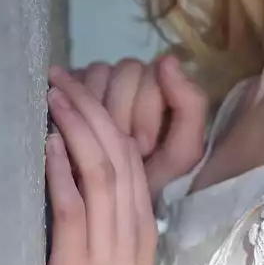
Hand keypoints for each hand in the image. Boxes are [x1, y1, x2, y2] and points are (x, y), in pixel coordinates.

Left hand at [44, 67, 159, 264]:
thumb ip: (99, 237)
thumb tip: (71, 201)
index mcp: (140, 231)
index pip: (131, 160)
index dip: (105, 120)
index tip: (79, 89)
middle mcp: (132, 231)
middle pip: (120, 154)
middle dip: (90, 109)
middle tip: (62, 74)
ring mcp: (110, 248)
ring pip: (102, 171)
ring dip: (76, 128)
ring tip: (54, 93)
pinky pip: (76, 208)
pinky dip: (62, 172)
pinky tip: (47, 144)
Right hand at [67, 55, 209, 195]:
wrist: (111, 206)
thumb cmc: (149, 180)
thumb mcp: (181, 152)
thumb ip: (189, 106)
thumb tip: (168, 58)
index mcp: (165, 89)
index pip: (155, 74)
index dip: (146, 110)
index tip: (144, 147)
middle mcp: (135, 79)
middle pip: (128, 70)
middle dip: (124, 112)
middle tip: (119, 147)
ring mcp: (103, 80)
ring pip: (100, 71)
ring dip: (99, 108)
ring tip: (98, 141)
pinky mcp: (74, 88)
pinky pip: (74, 79)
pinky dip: (75, 104)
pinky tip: (74, 130)